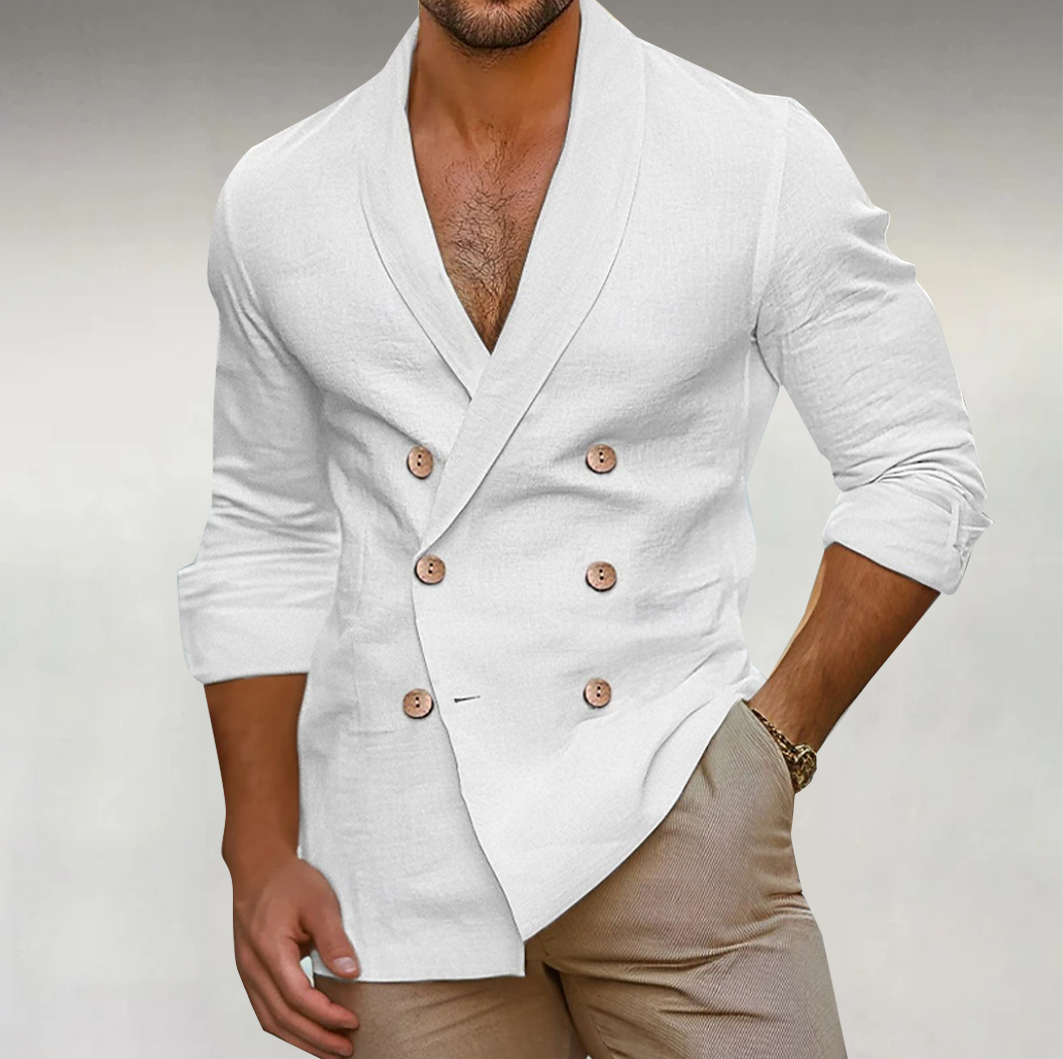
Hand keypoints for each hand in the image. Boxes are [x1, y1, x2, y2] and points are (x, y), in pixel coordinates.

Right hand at [230, 851, 361, 1057]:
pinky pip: (266, 1008)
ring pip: (271, 1019)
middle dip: (316, 1039)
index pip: (298, 998)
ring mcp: (248, 971)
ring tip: (330, 1050)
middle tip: (346, 1050)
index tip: (352, 1023)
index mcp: (269, 950)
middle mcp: (252, 967)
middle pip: (282, 1018)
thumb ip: (334, 940)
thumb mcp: (320, 903)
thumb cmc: (288, 880)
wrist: (259, 866)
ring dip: (301, 1038)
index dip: (326, 1015)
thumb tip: (351, 974)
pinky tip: (308, 1030)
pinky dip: (287, 1025)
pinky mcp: (251, 970)